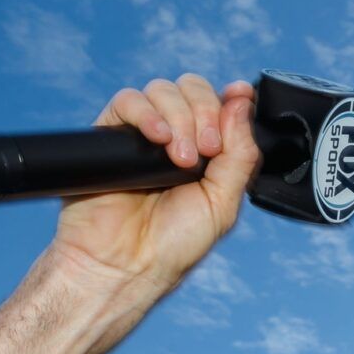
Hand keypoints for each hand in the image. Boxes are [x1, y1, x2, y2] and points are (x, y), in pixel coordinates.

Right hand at [50, 73, 259, 294]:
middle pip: (193, 89)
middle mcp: (176, 137)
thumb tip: (242, 101)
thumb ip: (240, 154)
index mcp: (206, 153)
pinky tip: (157, 137)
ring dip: (181, 118)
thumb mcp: (223, 202)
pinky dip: (147, 112)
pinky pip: (129, 101)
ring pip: (164, 90)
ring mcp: (143, 134)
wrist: (127, 264)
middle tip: (207, 150)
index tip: (240, 95)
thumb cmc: (173, 244)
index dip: (231, 97)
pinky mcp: (111, 134)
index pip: (221, 105)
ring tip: (180, 160)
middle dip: (206, 112)